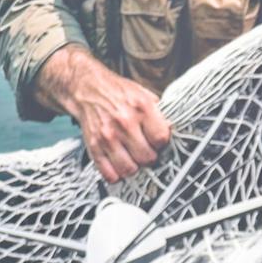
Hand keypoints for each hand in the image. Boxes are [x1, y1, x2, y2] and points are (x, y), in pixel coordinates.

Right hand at [34, 45, 171, 183]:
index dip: (161, 143)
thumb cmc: (117, 93)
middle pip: (147, 158)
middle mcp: (124, 122)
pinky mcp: (94, 146)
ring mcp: (108, 136)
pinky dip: (116, 174)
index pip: (161, 139)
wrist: (87, 88)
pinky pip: (109, 174)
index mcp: (141, 108)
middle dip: (149, 157)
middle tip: (145, 150)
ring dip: (134, 167)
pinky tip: (119, 164)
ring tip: (132, 157)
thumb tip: (173, 132)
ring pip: (130, 169)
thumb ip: (160, 114)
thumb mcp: (144, 95)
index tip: (157, 141)